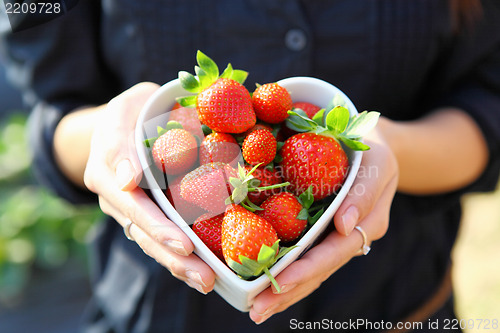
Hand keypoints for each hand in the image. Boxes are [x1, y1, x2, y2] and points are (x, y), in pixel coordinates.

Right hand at [83, 82, 215, 293]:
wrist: (125, 122)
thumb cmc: (133, 111)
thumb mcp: (126, 108)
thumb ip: (122, 143)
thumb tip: (128, 182)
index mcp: (107, 171)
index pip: (133, 204)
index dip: (158, 226)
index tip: (184, 244)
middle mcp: (116, 198)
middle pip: (144, 233)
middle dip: (174, 256)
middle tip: (204, 277)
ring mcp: (130, 210)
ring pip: (152, 243)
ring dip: (180, 265)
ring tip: (207, 283)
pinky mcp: (147, 214)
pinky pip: (161, 238)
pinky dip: (181, 256)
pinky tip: (204, 272)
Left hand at [249, 121, 398, 323]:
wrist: (369, 144)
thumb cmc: (373, 150)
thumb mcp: (377, 164)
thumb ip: (364, 194)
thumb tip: (345, 226)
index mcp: (367, 225)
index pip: (333, 253)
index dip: (307, 269)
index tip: (279, 283)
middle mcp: (349, 237)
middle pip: (318, 271)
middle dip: (288, 291)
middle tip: (256, 310)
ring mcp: (334, 237)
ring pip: (310, 270)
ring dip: (283, 291)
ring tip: (255, 308)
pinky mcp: (320, 231)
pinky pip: (303, 255)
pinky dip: (285, 271)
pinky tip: (264, 284)